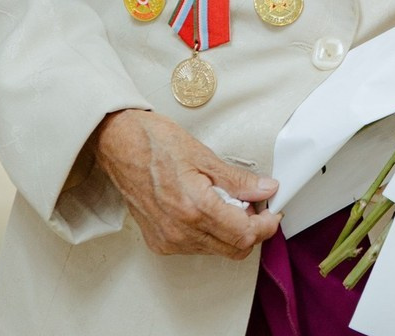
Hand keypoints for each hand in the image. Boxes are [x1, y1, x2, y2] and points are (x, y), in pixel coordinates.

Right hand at [91, 109, 280, 258]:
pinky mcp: (159, 243)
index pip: (244, 235)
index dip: (266, 225)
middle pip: (234, 249)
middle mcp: (180, 232)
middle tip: (256, 204)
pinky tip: (210, 208)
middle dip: (252, 230)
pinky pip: (196, 247)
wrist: (120, 147)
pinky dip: (211, 232)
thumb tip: (267, 189)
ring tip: (230, 201)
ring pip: (216, 249)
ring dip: (232, 231)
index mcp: (194, 208)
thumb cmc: (157, 144)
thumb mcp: (205, 156)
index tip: (273, 211)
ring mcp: (168, 240)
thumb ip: (238, 180)